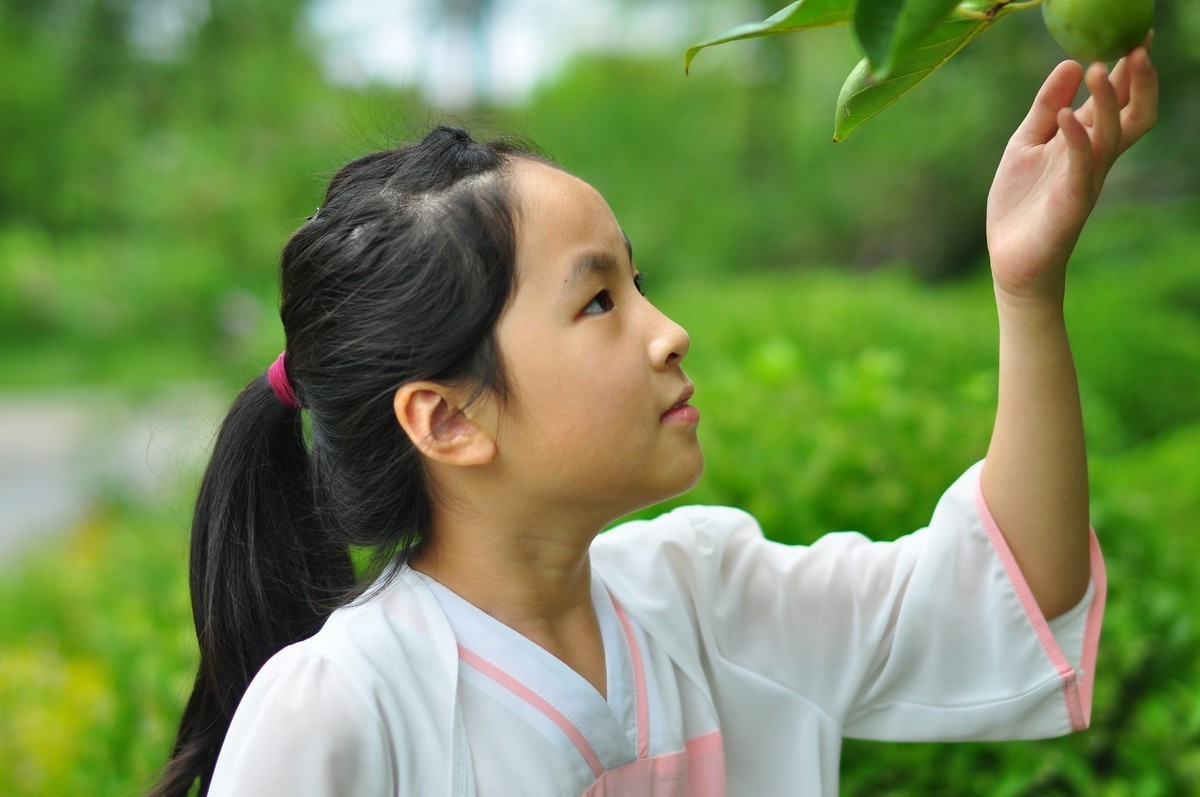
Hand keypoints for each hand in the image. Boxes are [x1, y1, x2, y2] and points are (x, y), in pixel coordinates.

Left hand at [986, 44, 1157, 308]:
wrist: (1010, 259)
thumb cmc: (1020, 204)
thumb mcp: (1026, 144)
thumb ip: (1046, 107)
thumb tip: (1070, 63)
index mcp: (1084, 143)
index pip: (1119, 101)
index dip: (1131, 71)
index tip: (1139, 34)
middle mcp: (1093, 159)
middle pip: (1133, 115)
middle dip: (1139, 82)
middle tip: (1139, 46)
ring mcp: (1085, 181)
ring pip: (1112, 135)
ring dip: (1108, 101)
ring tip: (1099, 67)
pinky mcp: (1070, 203)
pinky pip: (1080, 167)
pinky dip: (1075, 139)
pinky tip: (1067, 115)